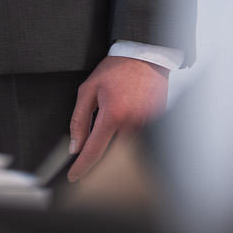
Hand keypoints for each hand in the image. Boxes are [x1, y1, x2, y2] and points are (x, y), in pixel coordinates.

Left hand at [66, 55, 168, 183]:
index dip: (82, 167)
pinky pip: (139, 137)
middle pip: (111, 153)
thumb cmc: (117, 69)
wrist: (145, 56)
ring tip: (117, 112)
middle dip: (100, 152)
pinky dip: (130, 132)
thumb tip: (75, 146)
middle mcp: (132, 123)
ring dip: (117, 139)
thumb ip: (79, 120)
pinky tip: (128, 112)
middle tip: (94, 140)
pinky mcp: (157, 122)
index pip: (94, 151)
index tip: (75, 176)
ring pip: (126, 146)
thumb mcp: (88, 89)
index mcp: (112, 115)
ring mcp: (147, 124)